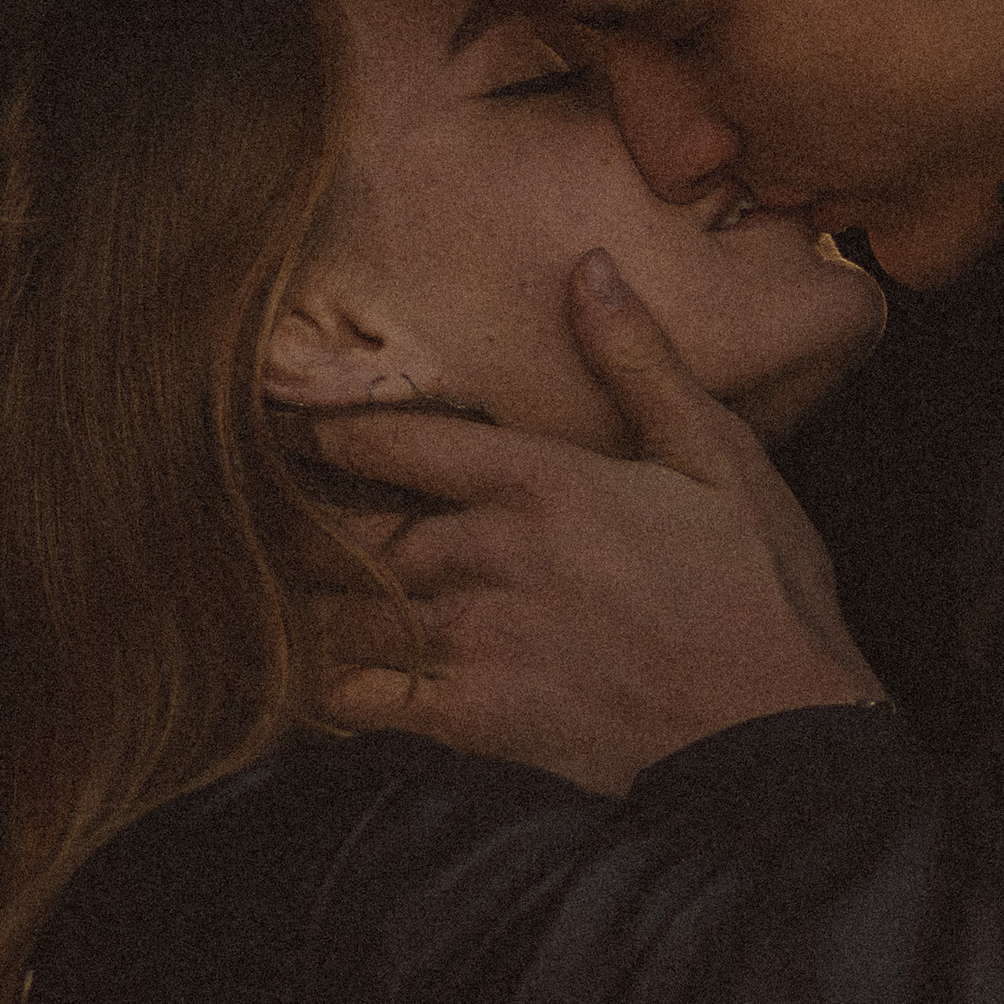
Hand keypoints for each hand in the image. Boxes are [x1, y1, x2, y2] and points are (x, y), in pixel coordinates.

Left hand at [293, 254, 886, 794]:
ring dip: (290, 602)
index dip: (325, 430)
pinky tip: (284, 678)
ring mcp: (474, 639)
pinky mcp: (474, 719)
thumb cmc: (762, 592)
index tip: (280, 425)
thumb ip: (640, 363)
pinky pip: (359, 699)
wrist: (776, 735)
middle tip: (227, 515)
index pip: (394, 438)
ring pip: (340, 612)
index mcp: (539, 480)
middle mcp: (488, 553)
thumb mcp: (719, 456)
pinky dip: (314, 686)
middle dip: (288, 523)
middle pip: (349, 529)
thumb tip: (587, 269)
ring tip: (240, 592)